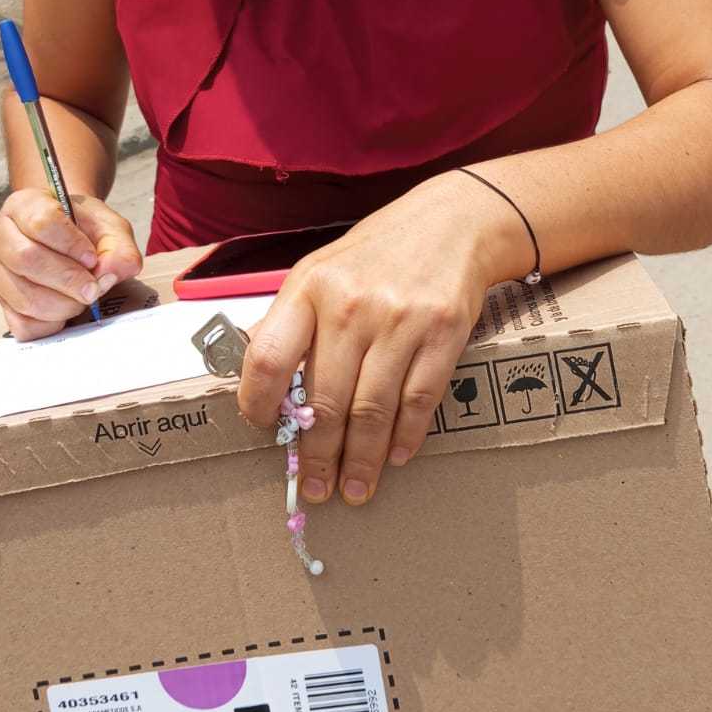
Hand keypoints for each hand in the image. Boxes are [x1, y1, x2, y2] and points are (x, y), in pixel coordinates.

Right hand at [0, 188, 142, 339]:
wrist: (70, 241)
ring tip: (83, 297)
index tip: (92, 257)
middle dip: (68, 280)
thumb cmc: (85, 230)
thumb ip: (119, 246)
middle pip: (26, 259)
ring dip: (64, 304)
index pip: (41, 222)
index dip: (71, 244)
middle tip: (94, 288)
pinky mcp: (2, 303)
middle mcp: (0, 236)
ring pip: (24, 297)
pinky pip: (22, 324)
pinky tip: (66, 310)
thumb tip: (111, 272)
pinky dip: (51, 324)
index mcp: (23, 205)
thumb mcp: (108, 227)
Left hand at [237, 174, 508, 505]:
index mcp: (309, 287)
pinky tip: (395, 457)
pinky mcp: (442, 332)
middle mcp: (350, 304)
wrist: (452, 222)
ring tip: (355, 489)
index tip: (265, 430)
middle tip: (316, 489)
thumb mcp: (320, 270)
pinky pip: (418, 399)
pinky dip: (405, 436)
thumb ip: (292, 321)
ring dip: (361, 460)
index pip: (267, 358)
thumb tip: (262, 383)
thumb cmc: (377, 254)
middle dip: (318, 455)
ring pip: (372, 409)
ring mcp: (399, 319)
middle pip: (325, 399)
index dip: (259, 404)